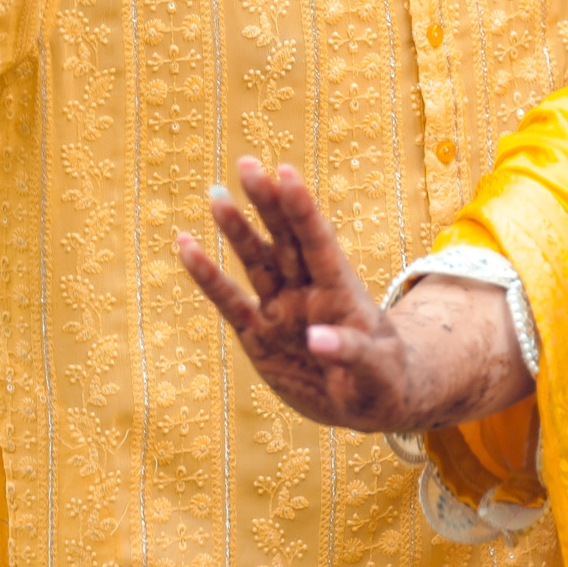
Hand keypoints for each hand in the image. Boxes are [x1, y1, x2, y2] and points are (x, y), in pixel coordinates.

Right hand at [174, 157, 528, 432]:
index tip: (286, 173)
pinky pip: (228, 302)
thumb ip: (351, 351)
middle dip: (267, 203)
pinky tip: (185, 246)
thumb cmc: (382, 379)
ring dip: (236, 230)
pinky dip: (207, 276)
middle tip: (247, 164)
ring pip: (256, 261)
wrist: (364, 401)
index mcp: (341, 290)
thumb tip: (318, 338)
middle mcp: (307, 291)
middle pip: (285, 239)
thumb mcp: (378, 370)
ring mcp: (281, 309)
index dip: (302, 209)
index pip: (319, 242)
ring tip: (216, 195)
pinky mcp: (258, 334)